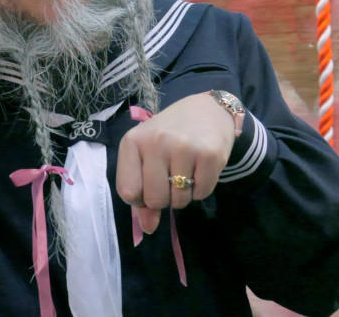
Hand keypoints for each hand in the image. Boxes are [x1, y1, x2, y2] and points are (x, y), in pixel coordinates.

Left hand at [116, 93, 236, 233]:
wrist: (207, 110)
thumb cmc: (169, 135)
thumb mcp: (146, 156)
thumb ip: (141, 193)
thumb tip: (148, 228)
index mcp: (133, 142)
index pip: (128, 192)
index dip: (139, 197)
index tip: (147, 183)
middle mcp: (156, 142)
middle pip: (155, 200)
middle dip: (164, 199)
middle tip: (171, 178)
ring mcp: (184, 147)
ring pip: (179, 201)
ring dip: (183, 194)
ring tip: (186, 170)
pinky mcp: (210, 154)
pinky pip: (201, 194)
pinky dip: (201, 189)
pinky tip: (200, 168)